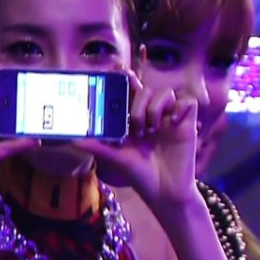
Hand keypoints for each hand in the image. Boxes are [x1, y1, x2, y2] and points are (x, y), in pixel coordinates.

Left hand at [74, 72, 198, 206]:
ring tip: (151, 129)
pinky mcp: (187, 123)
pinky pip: (186, 101)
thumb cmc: (142, 176)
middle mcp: (152, 115)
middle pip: (146, 91)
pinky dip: (179, 108)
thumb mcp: (116, 157)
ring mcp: (170, 118)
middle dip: (138, 105)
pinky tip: (171, 124)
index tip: (116, 67)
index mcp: (135, 120)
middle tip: (137, 128)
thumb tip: (72, 139)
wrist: (164, 192)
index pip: (131, 92)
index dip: (125, 78)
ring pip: (164, 93)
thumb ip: (97, 145)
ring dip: (155, 108)